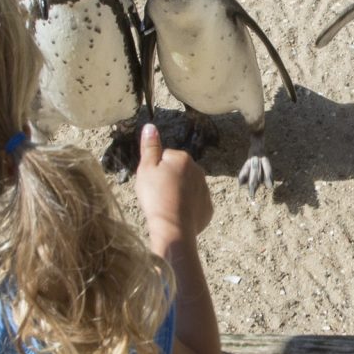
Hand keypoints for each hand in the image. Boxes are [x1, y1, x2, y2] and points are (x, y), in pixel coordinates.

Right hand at [135, 123, 212, 241]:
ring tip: (166, 206)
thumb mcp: (146, 169)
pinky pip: (194, 204)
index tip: (152, 182)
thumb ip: (149, 147)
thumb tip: (150, 126)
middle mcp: (198, 170)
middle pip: (177, 172)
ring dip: (178, 193)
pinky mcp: (207, 208)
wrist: (173, 227)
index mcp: (183, 158)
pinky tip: (176, 216)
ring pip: (187, 187)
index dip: (155, 170)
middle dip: (168, 180)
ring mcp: (205, 189)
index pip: (165, 158)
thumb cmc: (156, 196)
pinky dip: (186, 208)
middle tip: (157, 195)